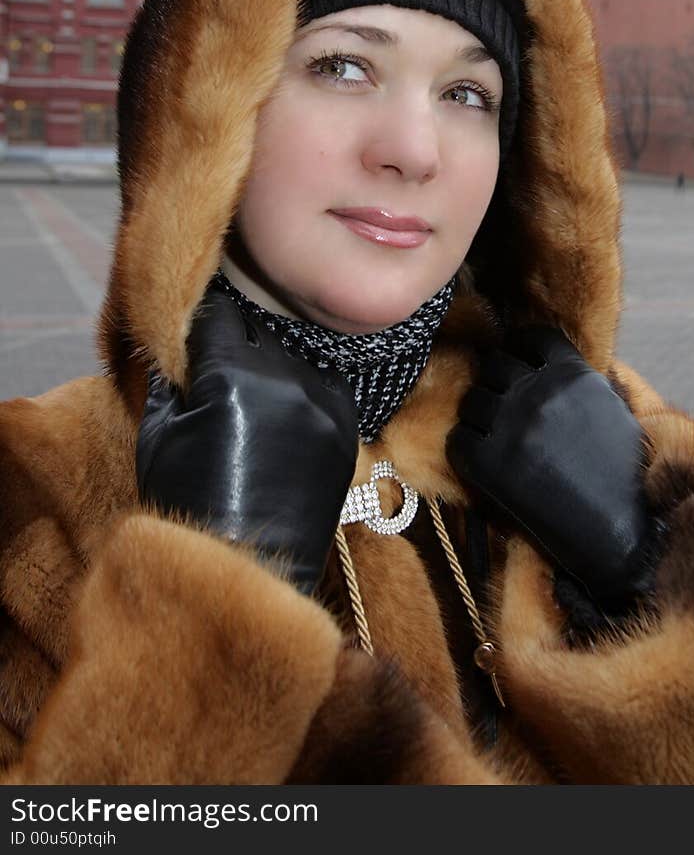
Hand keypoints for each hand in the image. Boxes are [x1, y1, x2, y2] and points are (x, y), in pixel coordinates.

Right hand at [136, 283, 358, 593]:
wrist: (247, 564)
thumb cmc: (190, 502)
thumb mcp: (160, 434)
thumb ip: (171, 377)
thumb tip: (178, 343)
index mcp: (230, 378)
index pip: (218, 317)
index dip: (202, 325)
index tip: (195, 337)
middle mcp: (283, 381)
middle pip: (258, 330)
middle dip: (236, 343)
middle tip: (221, 369)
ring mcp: (321, 402)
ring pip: (293, 355)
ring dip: (273, 364)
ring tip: (255, 398)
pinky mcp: (346, 425)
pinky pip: (327, 382)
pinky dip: (306, 387)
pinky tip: (286, 411)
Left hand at [447, 326, 653, 604]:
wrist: (623, 533)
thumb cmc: (625, 474)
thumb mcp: (611, 409)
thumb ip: (577, 381)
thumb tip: (546, 365)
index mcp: (574, 373)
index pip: (530, 337)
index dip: (520, 348)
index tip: (517, 362)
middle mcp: (540, 392)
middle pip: (494, 364)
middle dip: (496, 381)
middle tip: (502, 402)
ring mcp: (513, 426)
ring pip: (472, 400)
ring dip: (479, 415)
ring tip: (493, 434)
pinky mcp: (491, 465)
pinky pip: (457, 440)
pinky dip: (465, 448)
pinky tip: (482, 459)